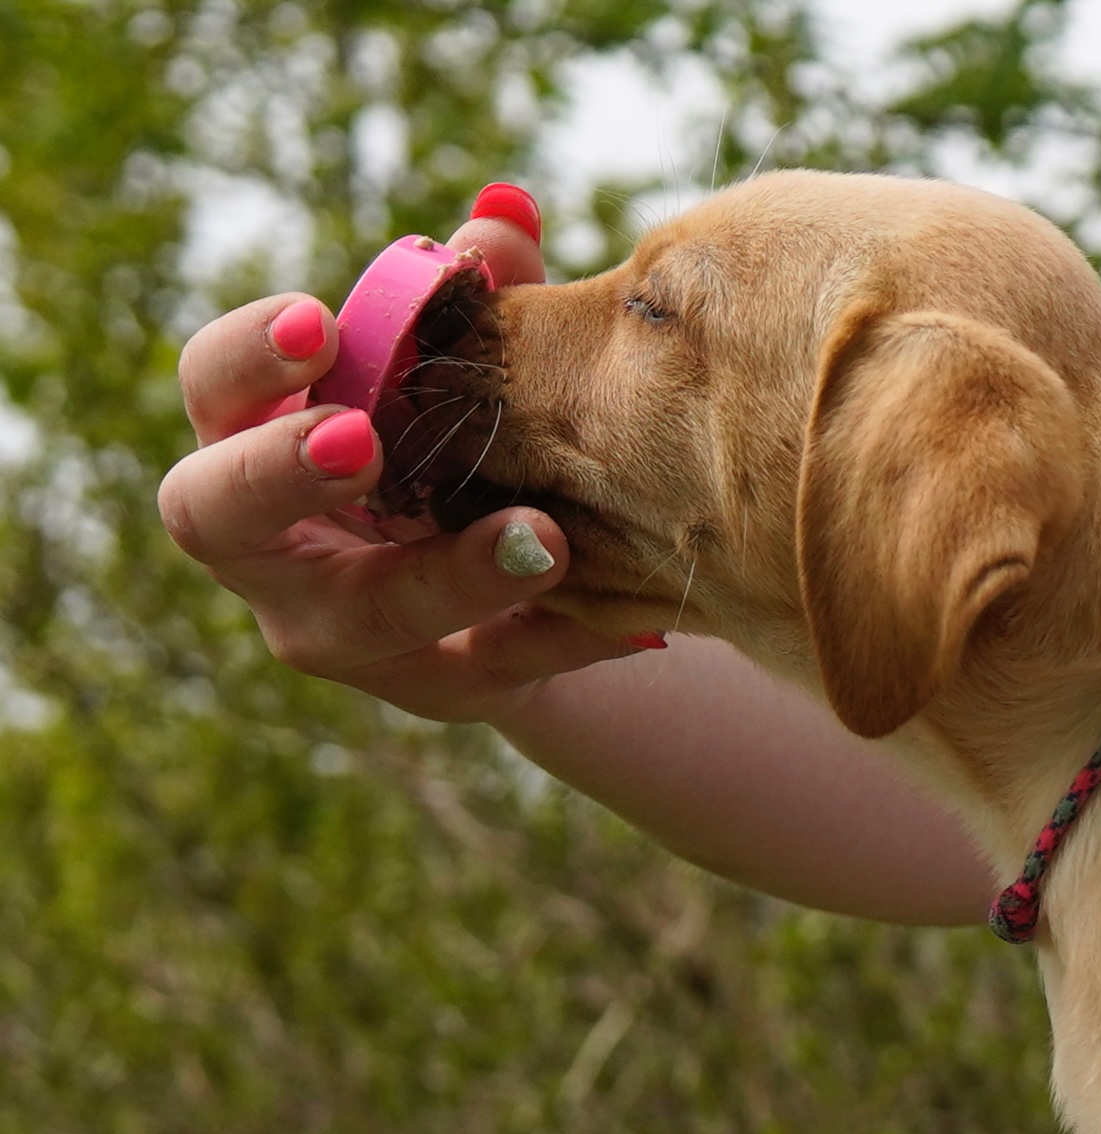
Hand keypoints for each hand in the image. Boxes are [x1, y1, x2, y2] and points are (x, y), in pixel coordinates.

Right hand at [154, 184, 649, 721]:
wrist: (531, 582)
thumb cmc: (465, 439)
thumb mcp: (465, 373)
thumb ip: (473, 300)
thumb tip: (503, 215)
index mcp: (256, 438)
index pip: (210, 390)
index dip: (246, 358)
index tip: (316, 319)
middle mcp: (269, 544)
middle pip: (214, 514)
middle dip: (278, 474)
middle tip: (360, 440)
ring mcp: (339, 630)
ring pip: (358, 618)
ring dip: (446, 574)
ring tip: (540, 536)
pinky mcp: (434, 687)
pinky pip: (490, 669)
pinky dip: (560, 634)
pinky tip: (626, 613)